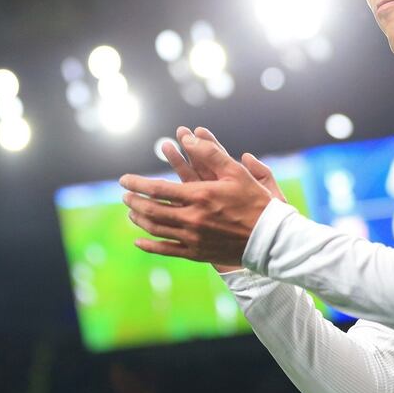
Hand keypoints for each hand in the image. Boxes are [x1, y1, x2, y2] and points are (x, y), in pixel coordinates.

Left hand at [120, 129, 272, 267]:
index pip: (157, 189)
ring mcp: (193, 238)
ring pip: (156, 230)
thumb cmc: (255, 201)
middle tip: (125, 195)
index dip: (137, 184)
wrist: (269, 238)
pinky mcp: (197, 253)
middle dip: (134, 201)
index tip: (124, 180)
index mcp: (199, 196)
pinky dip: (150, 247)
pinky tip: (139, 242)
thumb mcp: (236, 172)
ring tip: (131, 212)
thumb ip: (211, 153)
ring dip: (139, 220)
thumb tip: (188, 139)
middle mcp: (192, 219)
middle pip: (151, 210)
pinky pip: (167, 251)